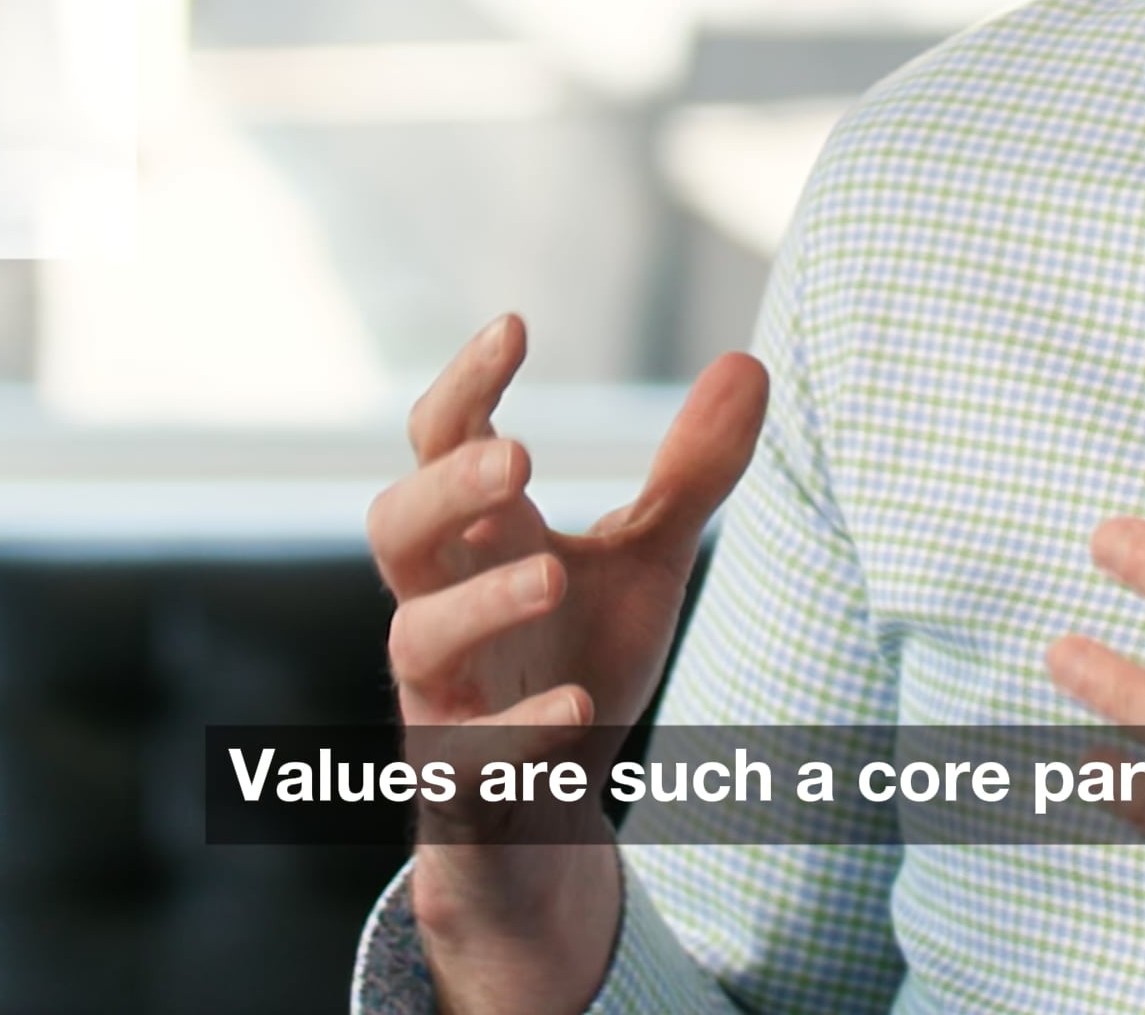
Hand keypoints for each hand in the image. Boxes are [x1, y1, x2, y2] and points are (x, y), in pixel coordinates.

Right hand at [374, 314, 767, 1014]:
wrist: (544, 819)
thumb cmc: (577, 664)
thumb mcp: (644, 565)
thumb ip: (687, 473)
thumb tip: (749, 362)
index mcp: (479, 543)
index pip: (440, 444)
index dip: (466, 384)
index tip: (517, 325)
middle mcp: (442, 608)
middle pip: (395, 529)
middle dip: (446, 489)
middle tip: (518, 457)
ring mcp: (443, 697)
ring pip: (414, 640)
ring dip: (479, 603)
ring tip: (553, 572)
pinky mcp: (462, 782)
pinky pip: (466, 754)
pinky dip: (518, 731)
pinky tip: (577, 703)